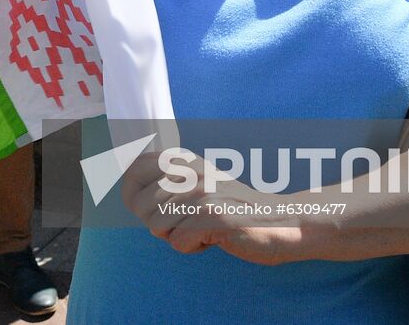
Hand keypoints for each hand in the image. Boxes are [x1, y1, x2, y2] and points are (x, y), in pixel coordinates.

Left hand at [120, 151, 303, 265]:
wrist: (280, 222)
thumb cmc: (232, 209)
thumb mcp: (199, 182)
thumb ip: (166, 182)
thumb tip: (127, 191)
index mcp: (183, 160)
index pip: (133, 170)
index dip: (131, 195)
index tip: (144, 207)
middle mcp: (189, 171)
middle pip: (140, 207)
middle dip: (158, 224)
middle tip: (186, 222)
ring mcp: (200, 192)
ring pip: (156, 227)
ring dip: (177, 236)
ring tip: (203, 227)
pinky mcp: (211, 216)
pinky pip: (178, 243)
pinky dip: (193, 248)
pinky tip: (214, 237)